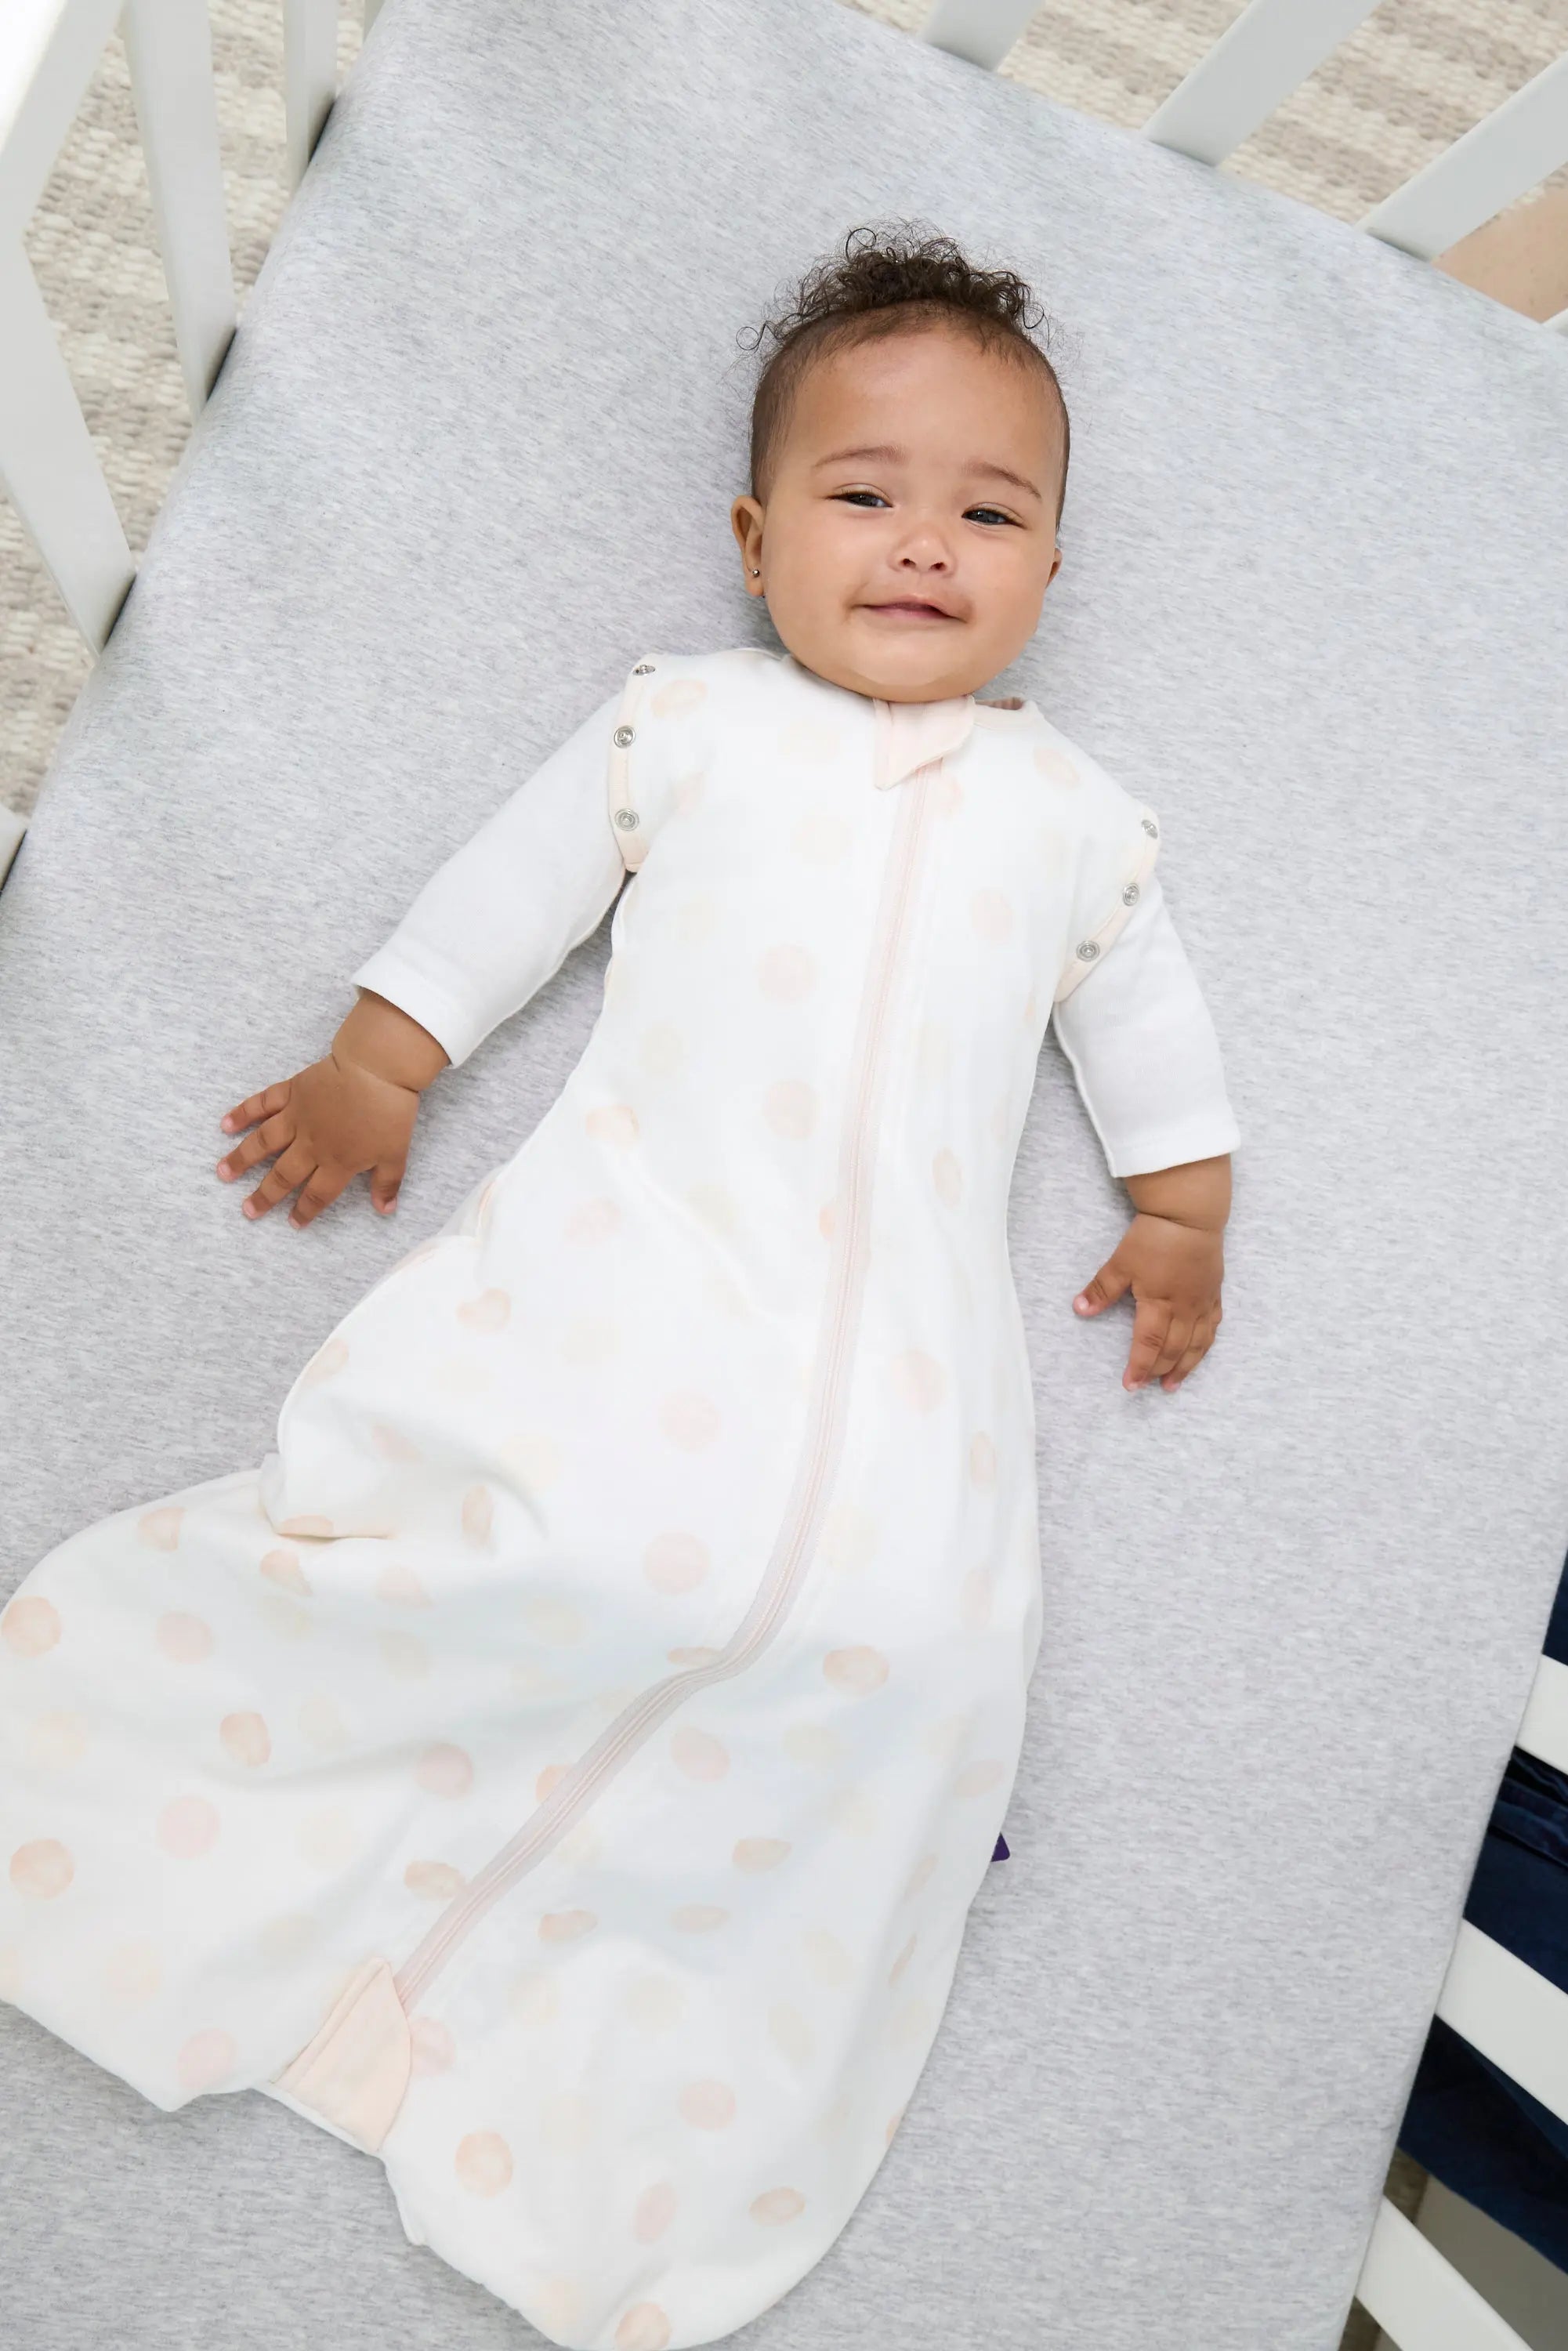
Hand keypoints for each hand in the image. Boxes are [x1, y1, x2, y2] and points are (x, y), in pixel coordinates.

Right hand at [216, 1047, 419, 1228]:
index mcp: (337, 1163)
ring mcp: (297, 1117)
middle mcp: (311, 1145)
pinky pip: (262, 1104)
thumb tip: (385, 1210)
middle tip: (247, 1210)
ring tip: (223, 1173)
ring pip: (263, 1143)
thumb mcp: (396, 1154)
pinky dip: (243, 1113)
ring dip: (242, 1159)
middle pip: (284, 1175)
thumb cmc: (389, 1112)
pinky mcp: (292, 1091)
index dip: (304, 1211)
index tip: (292, 1223)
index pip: (318, 1195)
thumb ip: (387, 1183)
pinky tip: (225, 1124)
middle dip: (264, 1195)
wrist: (377, 1069)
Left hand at [1073, 1211, 1223, 1391]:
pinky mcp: (1214, 1293)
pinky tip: (1198, 1352)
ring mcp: (1202, 1302)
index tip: (1129, 1385)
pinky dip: (1204, 1345)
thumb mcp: (1121, 1262)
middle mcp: (1185, 1309)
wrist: (1190, 1214)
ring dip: (1186, 1367)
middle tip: (1149, 1386)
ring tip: (1174, 1383)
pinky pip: (1213, 1327)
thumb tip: (1079, 1309)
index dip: (1139, 1367)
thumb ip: (1101, 1289)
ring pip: (1197, 1344)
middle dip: (1159, 1370)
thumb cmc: (1154, 1237)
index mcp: (1159, 1303)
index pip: (1148, 1344)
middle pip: (1173, 1349)